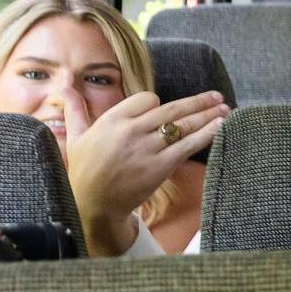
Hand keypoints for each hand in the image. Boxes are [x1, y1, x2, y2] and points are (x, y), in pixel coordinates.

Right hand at [61, 89, 228, 256]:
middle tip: (217, 96)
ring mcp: (146, 148)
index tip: (164, 109)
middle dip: (198, 102)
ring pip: (183, 125)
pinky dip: (206, 134)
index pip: (148, 99)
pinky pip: (187, 145)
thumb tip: (65, 87)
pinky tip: (220, 126)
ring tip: (225, 108)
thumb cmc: (84, 170)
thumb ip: (75, 110)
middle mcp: (130, 130)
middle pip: (172, 109)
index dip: (158, 104)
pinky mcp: (160, 166)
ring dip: (208, 115)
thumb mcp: (76, 137)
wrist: (92, 204)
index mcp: (112, 119)